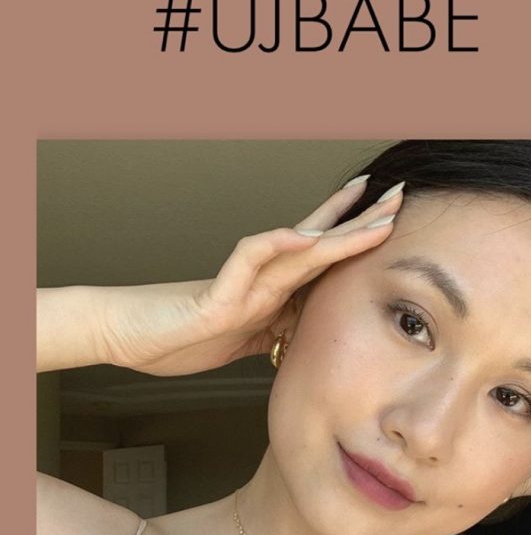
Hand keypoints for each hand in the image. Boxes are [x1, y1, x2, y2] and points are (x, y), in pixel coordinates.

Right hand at [99, 178, 404, 376]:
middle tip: (399, 196)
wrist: (127, 335)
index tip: (389, 218)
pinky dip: (275, 247)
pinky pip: (248, 263)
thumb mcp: (242, 339)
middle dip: (361, 221)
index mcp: (269, 290)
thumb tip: (302, 330)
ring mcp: (240, 286)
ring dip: (336, 229)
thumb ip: (272, 328)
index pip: (319, 257)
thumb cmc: (178, 334)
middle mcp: (260, 280)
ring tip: (372, 214)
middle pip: (319, 243)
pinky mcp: (216, 299)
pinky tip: (303, 237)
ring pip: (295, 248)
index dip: (354, 236)